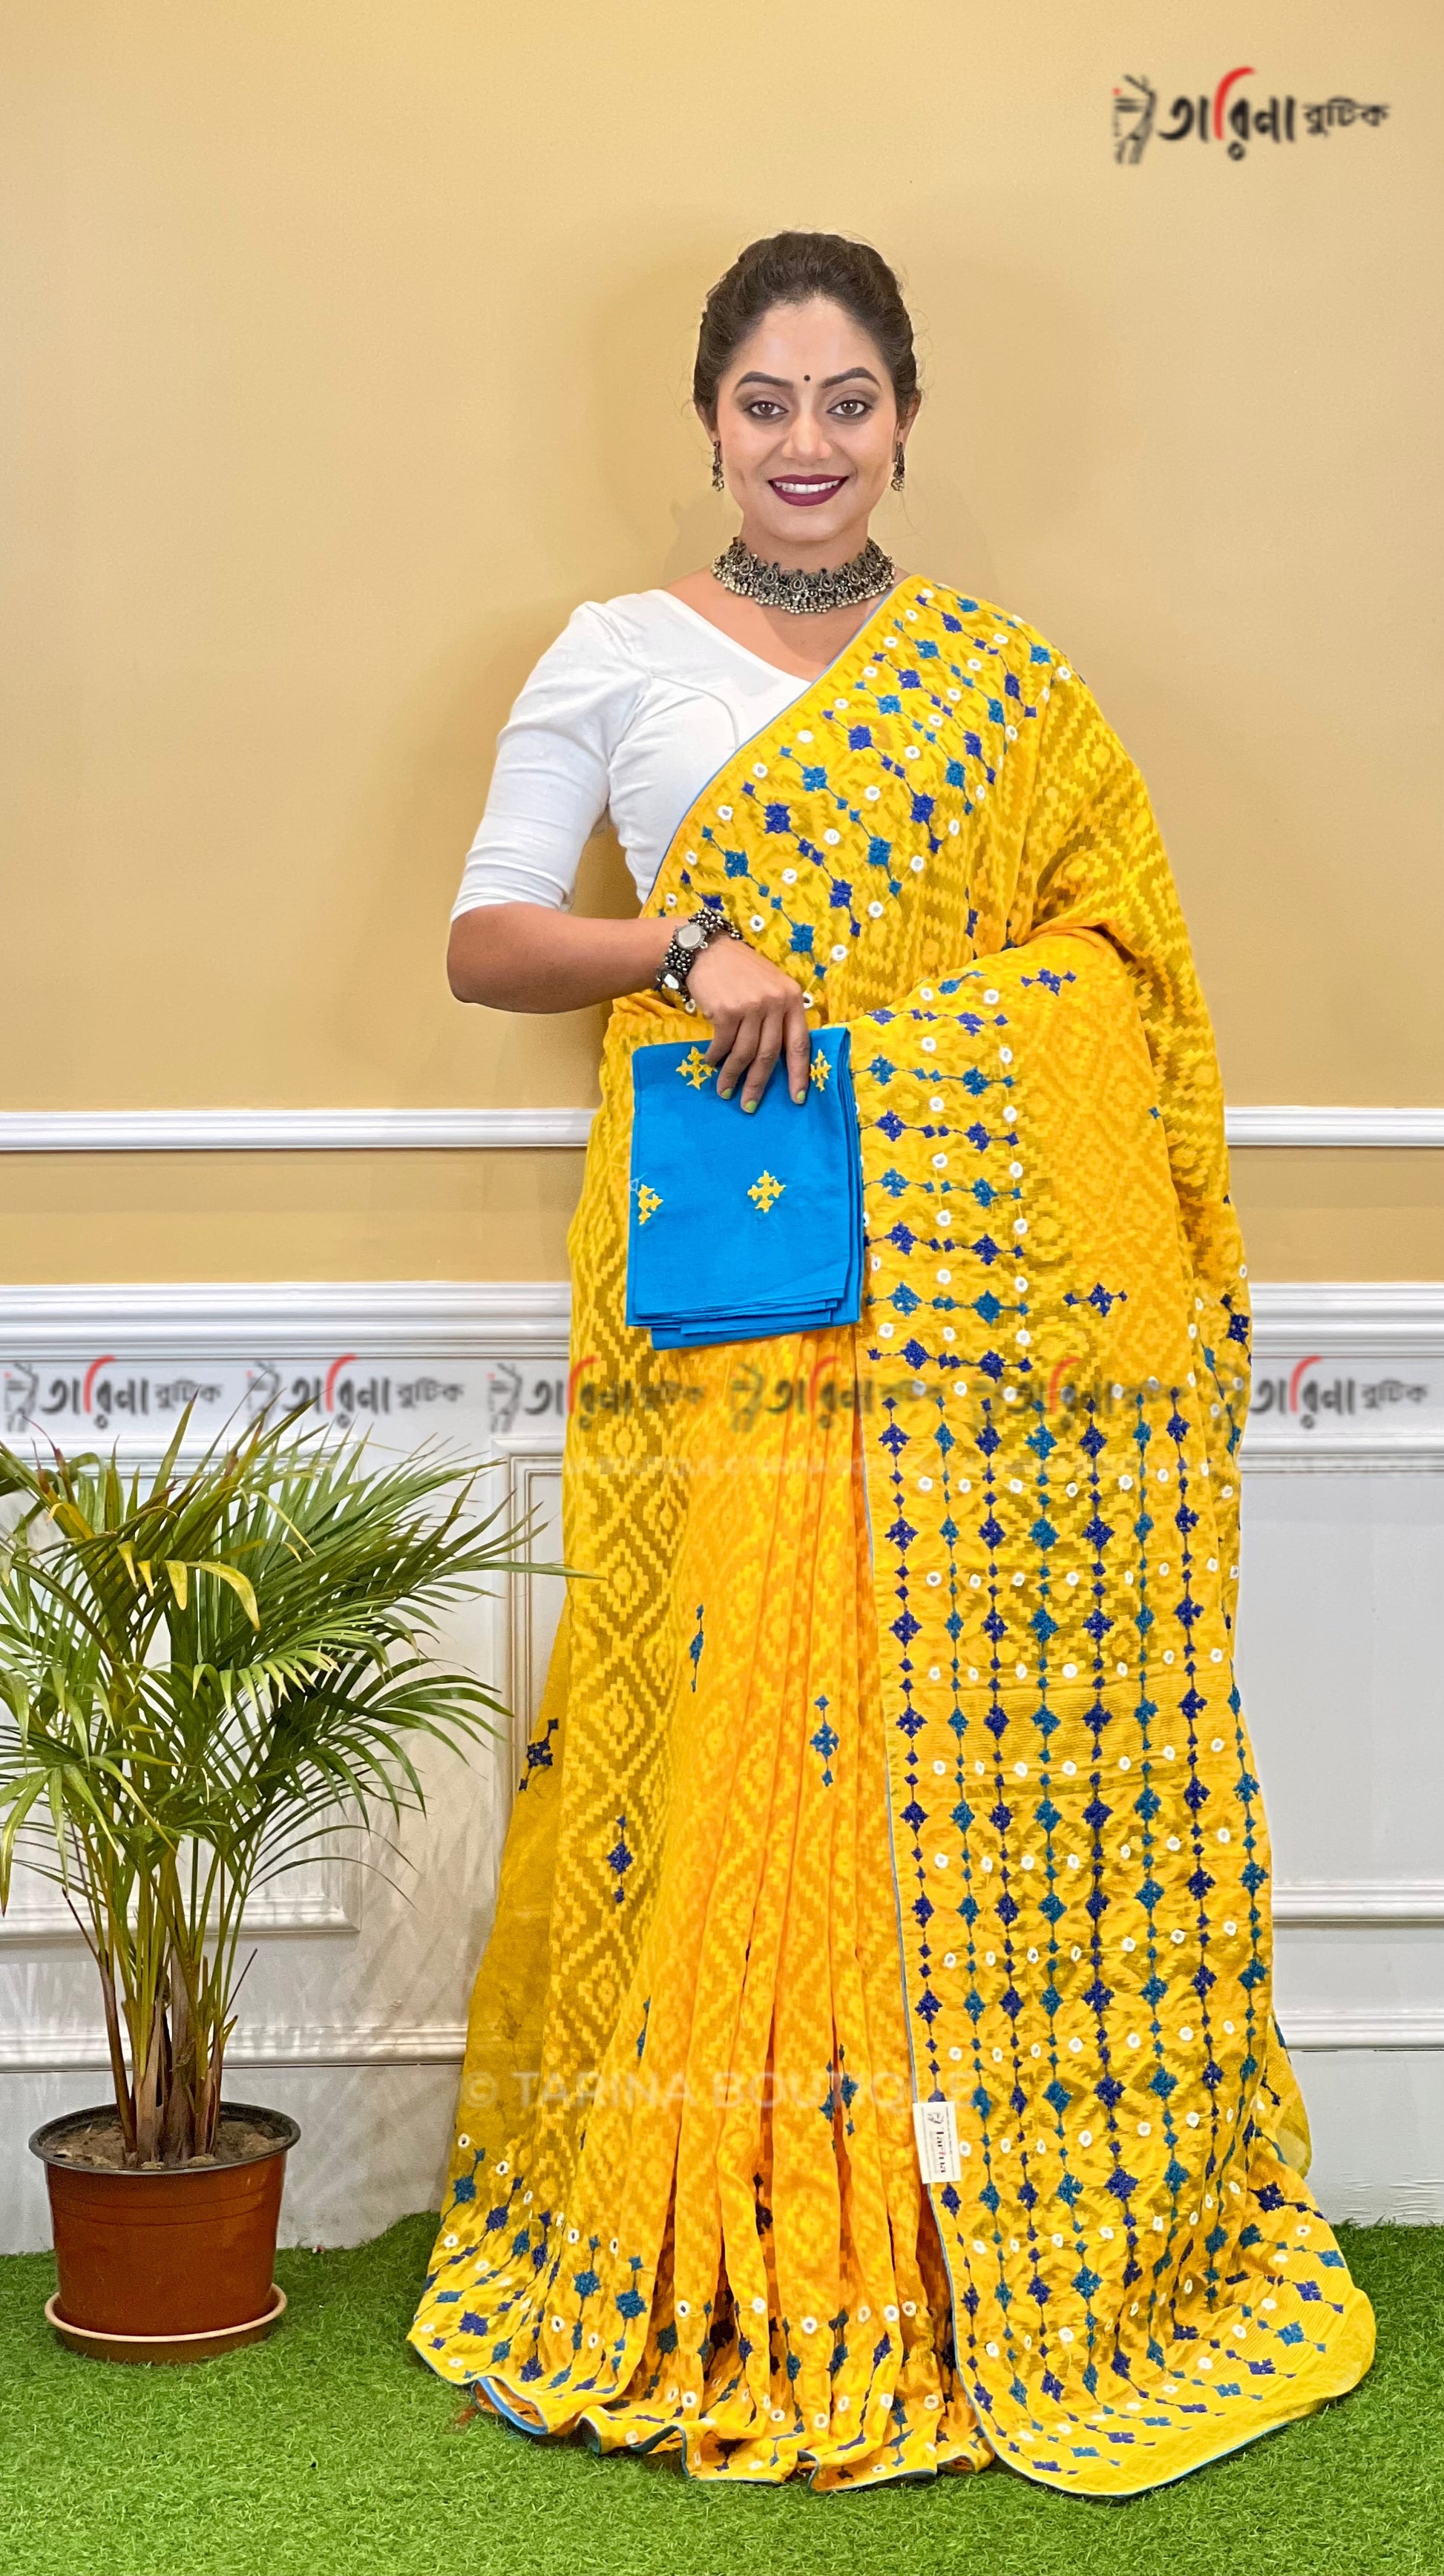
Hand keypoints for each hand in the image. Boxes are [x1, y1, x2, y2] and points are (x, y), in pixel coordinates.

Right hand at [687, 938, 811, 1109]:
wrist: (708, 951)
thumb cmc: (741, 971)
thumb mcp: (771, 986)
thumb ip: (779, 1014)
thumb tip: (779, 1057)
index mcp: (792, 998)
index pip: (800, 1043)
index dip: (798, 1074)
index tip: (797, 1099)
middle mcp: (775, 1002)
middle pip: (770, 1054)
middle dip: (759, 1084)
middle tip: (750, 1105)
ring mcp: (751, 1007)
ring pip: (745, 1053)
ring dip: (733, 1076)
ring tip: (726, 1091)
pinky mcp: (726, 1011)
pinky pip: (723, 1045)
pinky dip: (716, 1058)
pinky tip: (711, 1063)